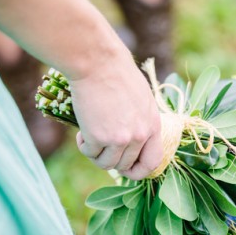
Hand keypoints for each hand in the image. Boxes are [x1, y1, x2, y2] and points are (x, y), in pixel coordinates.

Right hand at [70, 52, 162, 179]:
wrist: (98, 63)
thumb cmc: (117, 75)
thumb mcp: (141, 99)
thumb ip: (140, 122)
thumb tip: (132, 144)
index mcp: (153, 126)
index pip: (153, 162)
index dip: (139, 171)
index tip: (126, 170)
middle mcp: (139, 136)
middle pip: (125, 165)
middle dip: (111, 160)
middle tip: (100, 147)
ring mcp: (119, 138)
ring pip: (106, 164)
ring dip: (96, 155)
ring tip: (90, 137)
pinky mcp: (98, 137)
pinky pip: (89, 153)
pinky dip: (83, 145)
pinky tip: (82, 130)